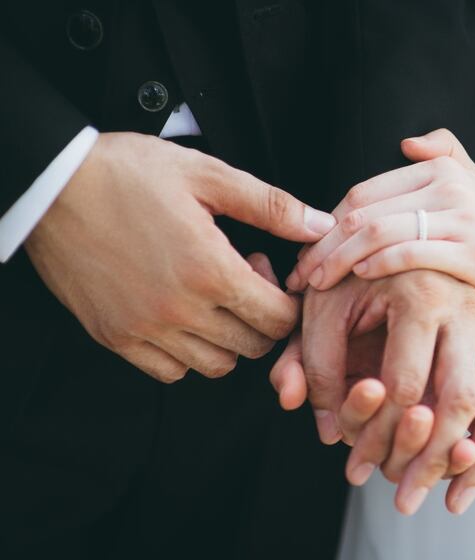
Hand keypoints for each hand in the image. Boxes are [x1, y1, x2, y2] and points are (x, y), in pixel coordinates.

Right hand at [25, 132, 335, 381]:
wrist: (52, 184)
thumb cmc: (129, 173)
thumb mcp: (208, 176)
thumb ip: (271, 206)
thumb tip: (321, 225)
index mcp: (210, 270)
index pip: (279, 319)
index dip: (286, 299)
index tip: (266, 271)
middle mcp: (180, 310)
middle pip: (254, 346)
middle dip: (261, 317)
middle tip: (240, 279)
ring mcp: (145, 329)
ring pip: (216, 365)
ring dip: (227, 338)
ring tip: (211, 296)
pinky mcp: (115, 337)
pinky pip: (170, 372)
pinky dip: (186, 354)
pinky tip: (182, 315)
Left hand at [271, 270, 474, 514]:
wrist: (407, 226)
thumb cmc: (356, 270)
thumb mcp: (324, 305)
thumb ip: (314, 361)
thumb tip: (326, 426)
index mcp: (421, 292)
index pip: (405, 384)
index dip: (376, 434)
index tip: (356, 466)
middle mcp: (468, 307)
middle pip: (460, 400)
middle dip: (430, 459)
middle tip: (405, 501)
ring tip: (453, 501)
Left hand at [286, 129, 474, 326]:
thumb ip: (448, 159)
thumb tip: (407, 143)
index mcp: (443, 169)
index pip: (364, 191)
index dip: (327, 222)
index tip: (308, 253)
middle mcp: (450, 185)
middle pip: (362, 209)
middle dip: (322, 243)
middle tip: (299, 275)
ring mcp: (462, 217)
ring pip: (377, 230)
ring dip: (337, 259)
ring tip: (316, 284)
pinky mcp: (473, 253)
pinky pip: (409, 252)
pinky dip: (375, 263)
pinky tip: (358, 279)